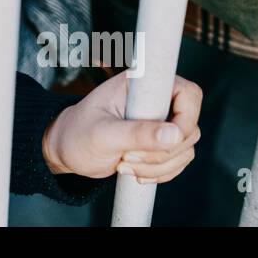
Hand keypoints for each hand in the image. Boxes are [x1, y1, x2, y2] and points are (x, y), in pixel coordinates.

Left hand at [42, 71, 201, 182]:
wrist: (68, 149)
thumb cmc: (77, 133)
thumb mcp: (103, 134)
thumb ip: (137, 134)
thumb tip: (175, 135)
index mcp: (141, 85)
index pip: (187, 93)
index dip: (186, 118)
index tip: (163, 139)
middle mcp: (155, 100)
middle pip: (189, 128)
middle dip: (161, 152)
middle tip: (127, 156)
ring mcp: (160, 121)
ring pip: (184, 148)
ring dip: (158, 166)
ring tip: (124, 164)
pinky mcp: (159, 141)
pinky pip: (178, 160)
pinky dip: (161, 172)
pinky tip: (135, 172)